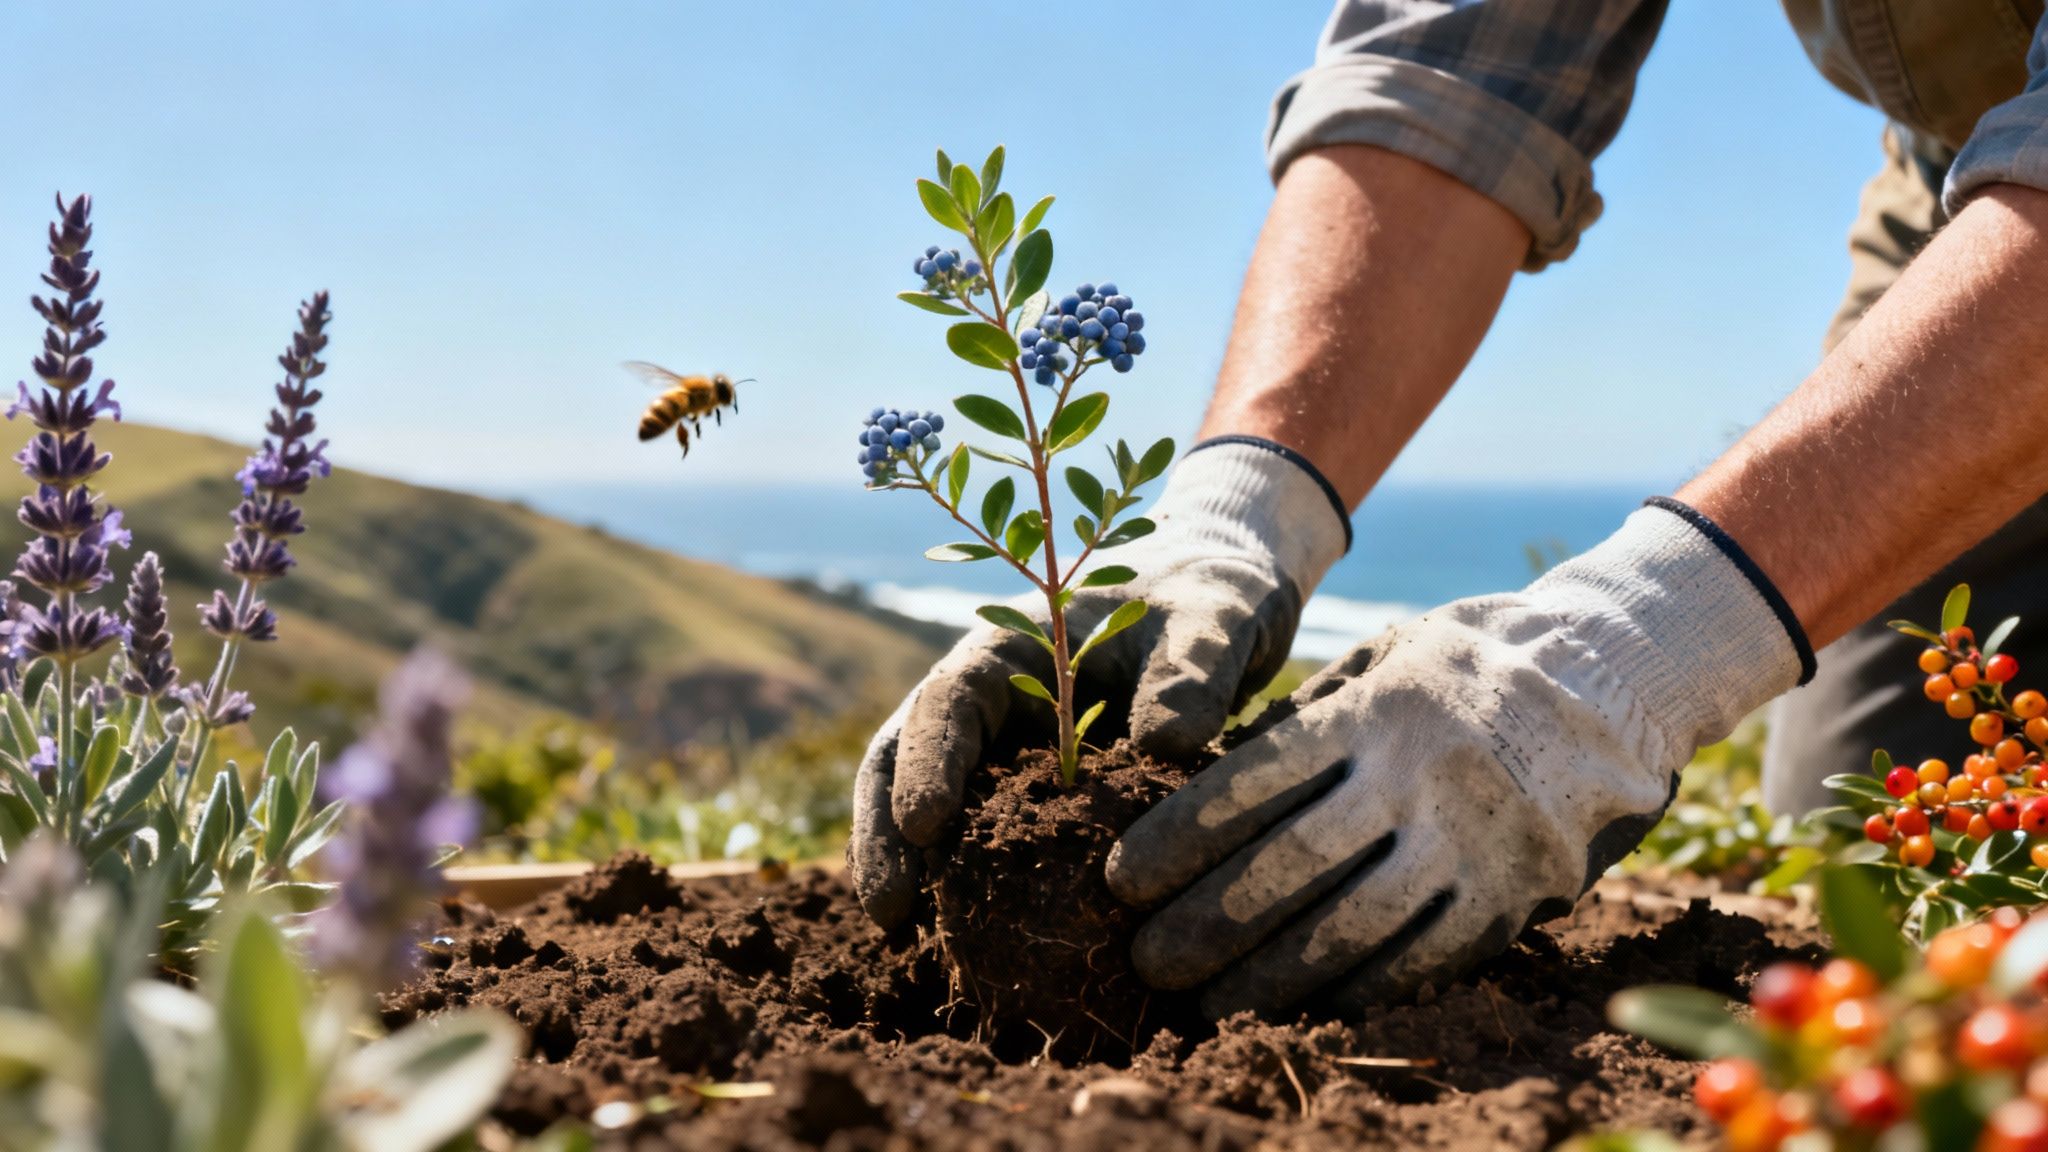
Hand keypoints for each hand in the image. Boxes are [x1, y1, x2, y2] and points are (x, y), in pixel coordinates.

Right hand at [848, 440, 1349, 927]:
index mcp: (1014, 643)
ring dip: (909, 869)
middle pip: (906, 760)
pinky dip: (965, 890)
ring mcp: (1004, 751)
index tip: (926, 824)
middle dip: (886, 834)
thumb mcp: (1220, 615)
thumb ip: (1197, 666)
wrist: (1222, 610)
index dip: (928, 761)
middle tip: (892, 912)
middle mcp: (992, 701)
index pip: (948, 700)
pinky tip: (974, 952)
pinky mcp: (1032, 798)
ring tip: (906, 943)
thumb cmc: (1211, 598)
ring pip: (927, 808)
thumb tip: (1167, 745)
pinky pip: (986, 844)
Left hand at [1105, 502, 1810, 1015]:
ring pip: (1348, 930)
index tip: (1122, 882)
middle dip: (1204, 925)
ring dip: (1266, 979)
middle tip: (1144, 962)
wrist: (1613, 679)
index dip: (1175, 842)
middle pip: (1285, 868)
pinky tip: (1302, 1008)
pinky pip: (1422, 959)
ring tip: (1206, 1006)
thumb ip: (1308, 722)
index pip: (1248, 786)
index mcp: (1372, 711)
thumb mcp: (1384, 660)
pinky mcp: (1514, 894)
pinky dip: (1355, 991)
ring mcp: (1470, 842)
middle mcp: (1415, 777)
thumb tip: (1209, 788)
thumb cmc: (1468, 667)